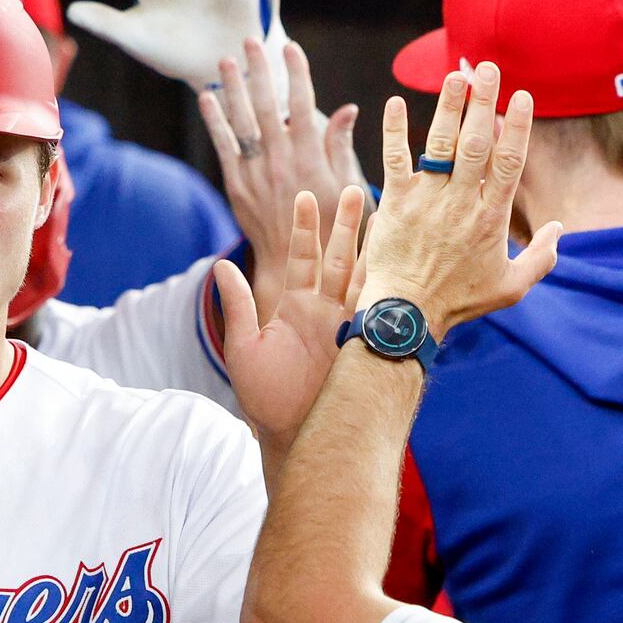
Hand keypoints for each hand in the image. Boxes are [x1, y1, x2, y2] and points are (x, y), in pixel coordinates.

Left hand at [198, 38, 362, 320]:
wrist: (293, 264)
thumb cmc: (331, 225)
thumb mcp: (347, 186)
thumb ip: (340, 146)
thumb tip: (346, 108)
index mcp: (311, 158)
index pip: (303, 105)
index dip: (297, 74)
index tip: (291, 48)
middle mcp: (280, 161)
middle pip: (267, 106)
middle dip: (260, 71)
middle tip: (252, 42)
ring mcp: (255, 173)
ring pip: (242, 122)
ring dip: (233, 88)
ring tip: (226, 60)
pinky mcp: (236, 185)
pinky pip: (224, 146)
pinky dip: (215, 121)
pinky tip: (208, 98)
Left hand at [217, 185, 365, 449]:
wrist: (288, 435)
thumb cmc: (263, 397)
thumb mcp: (244, 345)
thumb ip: (239, 304)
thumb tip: (223, 265)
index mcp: (295, 307)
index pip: (302, 258)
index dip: (303, 228)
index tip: (303, 197)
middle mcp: (325, 311)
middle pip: (338, 257)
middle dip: (344, 224)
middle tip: (350, 187)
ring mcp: (348, 325)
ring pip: (363, 275)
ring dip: (371, 244)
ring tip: (382, 208)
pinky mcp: (364, 343)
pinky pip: (379, 308)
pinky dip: (389, 282)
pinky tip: (399, 254)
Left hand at [359, 62, 560, 338]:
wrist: (407, 314)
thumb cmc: (458, 302)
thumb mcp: (512, 286)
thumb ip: (542, 257)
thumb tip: (560, 230)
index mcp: (492, 216)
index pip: (510, 161)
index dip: (517, 126)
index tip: (522, 96)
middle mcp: (461, 201)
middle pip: (476, 142)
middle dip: (483, 101)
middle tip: (486, 68)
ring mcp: (426, 200)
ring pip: (439, 144)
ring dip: (447, 106)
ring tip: (454, 75)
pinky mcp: (394, 204)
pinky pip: (393, 160)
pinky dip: (392, 131)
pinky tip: (392, 103)